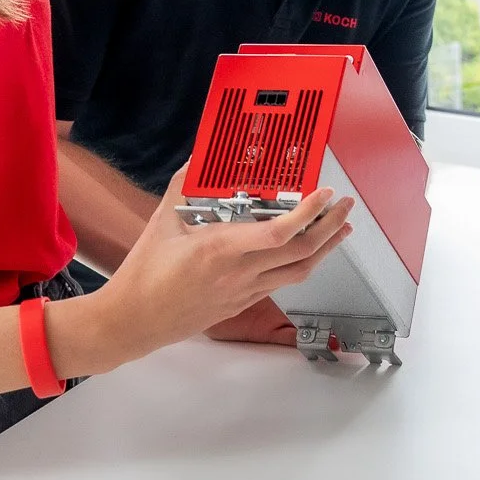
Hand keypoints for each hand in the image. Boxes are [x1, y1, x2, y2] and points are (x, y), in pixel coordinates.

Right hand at [87, 166, 352, 364]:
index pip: (278, 234)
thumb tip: (200, 159)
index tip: (325, 194)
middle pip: (302, 253)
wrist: (135, 321)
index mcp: (220, 250)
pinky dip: (302, 262)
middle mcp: (239, 274)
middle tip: (344, 205)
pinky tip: (307, 250)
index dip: (309, 214)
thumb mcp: (162, 222)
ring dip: (325, 248)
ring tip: (341, 227)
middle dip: (330, 227)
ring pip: (299, 271)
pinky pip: (283, 281)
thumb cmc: (145, 275)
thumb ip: (184, 186)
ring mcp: (245, 292)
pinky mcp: (243, 303)